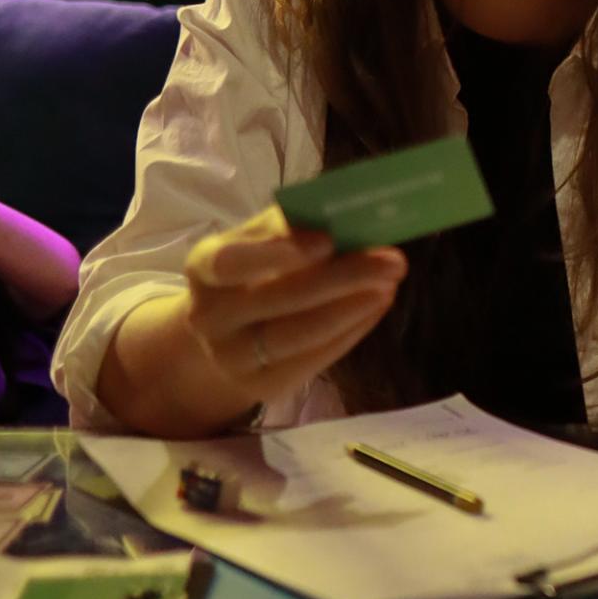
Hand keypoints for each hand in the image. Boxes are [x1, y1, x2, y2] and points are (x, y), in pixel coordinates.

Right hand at [181, 209, 405, 406]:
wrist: (227, 330)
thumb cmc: (255, 268)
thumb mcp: (260, 240)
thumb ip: (294, 225)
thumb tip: (354, 212)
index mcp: (204, 267)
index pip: (230, 261)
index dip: (277, 251)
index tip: (328, 240)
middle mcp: (209, 317)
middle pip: (278, 299)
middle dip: (342, 277)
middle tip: (393, 261)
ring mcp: (232, 357)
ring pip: (298, 335)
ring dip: (352, 308)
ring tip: (389, 285)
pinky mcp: (261, 386)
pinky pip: (312, 361)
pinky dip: (350, 331)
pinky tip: (377, 306)